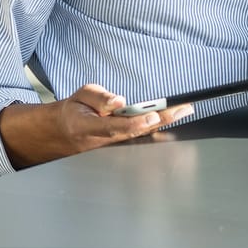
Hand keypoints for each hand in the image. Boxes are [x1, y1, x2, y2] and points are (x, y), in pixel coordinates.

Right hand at [0, 84, 191, 168]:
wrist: (63, 134)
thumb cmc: (74, 112)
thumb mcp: (80, 96)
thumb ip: (99, 97)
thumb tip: (119, 102)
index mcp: (88, 128)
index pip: (115, 127)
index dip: (136, 122)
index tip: (153, 114)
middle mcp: (103, 144)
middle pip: (137, 134)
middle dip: (162, 121)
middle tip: (183, 108)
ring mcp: (113, 151)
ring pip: (142, 140)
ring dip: (166, 128)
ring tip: (184, 112)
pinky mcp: (121, 151)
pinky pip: (142, 143)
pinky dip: (160, 134)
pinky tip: (175, 124)